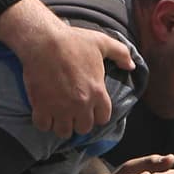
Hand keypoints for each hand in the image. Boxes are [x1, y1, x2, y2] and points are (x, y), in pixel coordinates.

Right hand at [0, 0, 133, 137]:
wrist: (43, 41)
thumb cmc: (73, 41)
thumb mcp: (102, 42)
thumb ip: (121, 54)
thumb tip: (131, 65)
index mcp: (97, 92)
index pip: (103, 118)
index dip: (97, 114)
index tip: (90, 108)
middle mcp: (81, 104)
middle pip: (84, 128)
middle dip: (79, 122)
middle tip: (72, 112)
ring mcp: (60, 108)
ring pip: (64, 132)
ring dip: (61, 125)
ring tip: (58, 116)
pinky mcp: (41, 107)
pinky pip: (43, 126)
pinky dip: (43, 122)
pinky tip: (44, 113)